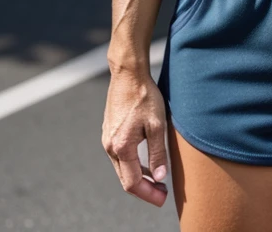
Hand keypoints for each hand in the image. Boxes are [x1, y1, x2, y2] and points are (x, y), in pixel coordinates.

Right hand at [102, 69, 169, 207]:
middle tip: (162, 193)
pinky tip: (145, 162)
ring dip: (138, 177)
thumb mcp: (157, 125)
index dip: (148, 194)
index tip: (163, 198)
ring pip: (122, 168)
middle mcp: (110, 146)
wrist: (128, 74)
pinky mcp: (109, 131)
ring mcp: (107, 138)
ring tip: (157, 180)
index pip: (132, 183)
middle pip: (125, 179)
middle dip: (144, 189)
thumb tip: (160, 177)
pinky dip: (132, 164)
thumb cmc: (144, 96)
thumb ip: (158, 153)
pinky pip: (119, 156)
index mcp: (121, 147)